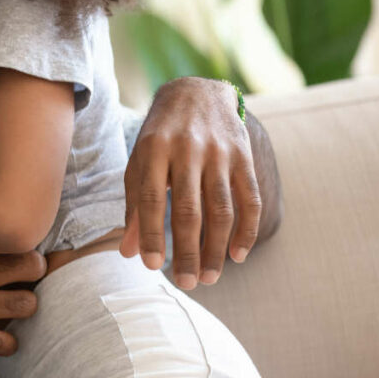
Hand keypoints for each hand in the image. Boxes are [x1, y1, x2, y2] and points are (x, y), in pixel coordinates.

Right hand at [0, 227, 45, 357]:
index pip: (13, 237)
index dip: (21, 244)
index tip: (18, 250)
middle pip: (33, 266)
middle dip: (35, 272)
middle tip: (25, 279)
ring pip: (28, 304)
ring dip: (23, 308)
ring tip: (12, 309)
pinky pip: (7, 343)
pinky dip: (7, 344)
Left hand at [120, 77, 261, 289]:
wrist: (197, 93)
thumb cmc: (159, 137)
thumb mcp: (139, 163)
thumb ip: (134, 206)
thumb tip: (129, 254)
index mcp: (153, 149)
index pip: (151, 198)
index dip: (152, 234)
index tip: (152, 266)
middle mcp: (187, 150)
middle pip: (189, 209)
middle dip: (188, 251)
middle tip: (186, 284)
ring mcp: (219, 152)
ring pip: (221, 209)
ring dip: (216, 248)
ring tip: (209, 278)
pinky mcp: (243, 156)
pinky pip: (249, 199)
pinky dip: (246, 230)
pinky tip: (237, 256)